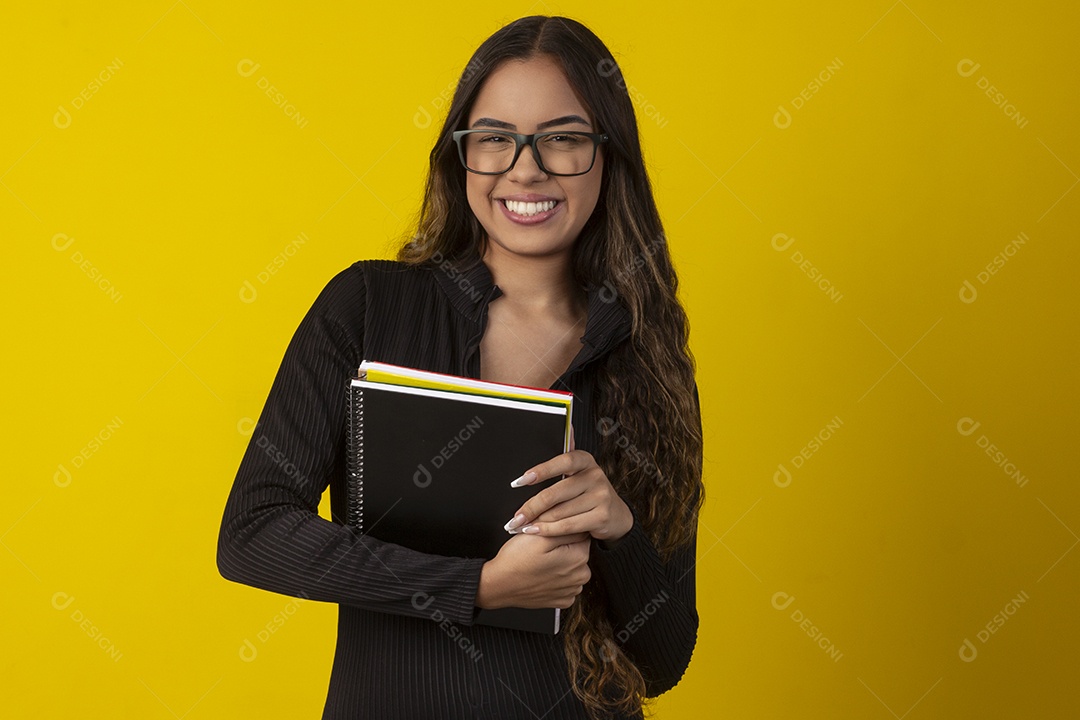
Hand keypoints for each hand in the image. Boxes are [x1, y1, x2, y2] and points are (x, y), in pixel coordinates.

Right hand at [476, 532, 591, 608]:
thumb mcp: (539, 535)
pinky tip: (542, 575)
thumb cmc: (515, 560)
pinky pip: (566, 583)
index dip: (563, 531)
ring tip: (540, 563)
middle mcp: (580, 576)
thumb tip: (579, 523)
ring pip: (572, 568)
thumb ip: (565, 528)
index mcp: (578, 557)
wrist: (499, 585)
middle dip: (563, 547)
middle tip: (542, 549)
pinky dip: (556, 579)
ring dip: (560, 563)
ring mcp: (572, 590)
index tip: (549, 535)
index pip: (582, 534)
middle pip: (578, 551)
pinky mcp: (563, 600)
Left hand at [504, 426, 633, 542]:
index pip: (563, 461)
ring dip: (536, 522)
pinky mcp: (602, 516)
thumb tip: (567, 424)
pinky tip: (535, 531)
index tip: (519, 481)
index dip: (541, 470)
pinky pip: (568, 525)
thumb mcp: (580, 472)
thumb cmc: (589, 492)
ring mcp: (601, 496)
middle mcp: (596, 476)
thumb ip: (568, 454)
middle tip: (513, 517)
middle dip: (531, 506)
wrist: (616, 516)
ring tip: (519, 526)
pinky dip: (548, 530)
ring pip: (559, 512)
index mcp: (586, 460)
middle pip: (556, 492)